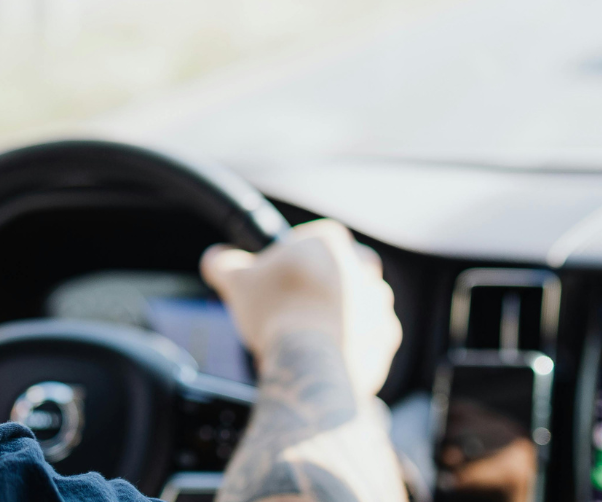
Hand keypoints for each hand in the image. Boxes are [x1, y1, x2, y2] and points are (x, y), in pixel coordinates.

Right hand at [201, 218, 400, 397]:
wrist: (310, 363)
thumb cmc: (276, 312)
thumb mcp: (235, 280)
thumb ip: (223, 262)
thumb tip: (215, 258)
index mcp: (330, 243)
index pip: (318, 237)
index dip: (298, 255)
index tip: (282, 275)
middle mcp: (363, 268)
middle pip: (344, 268)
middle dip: (325, 284)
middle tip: (298, 304)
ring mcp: (379, 304)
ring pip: (360, 302)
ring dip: (341, 313)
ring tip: (310, 333)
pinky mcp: (386, 338)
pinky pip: (370, 335)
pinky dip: (353, 342)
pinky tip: (327, 353)